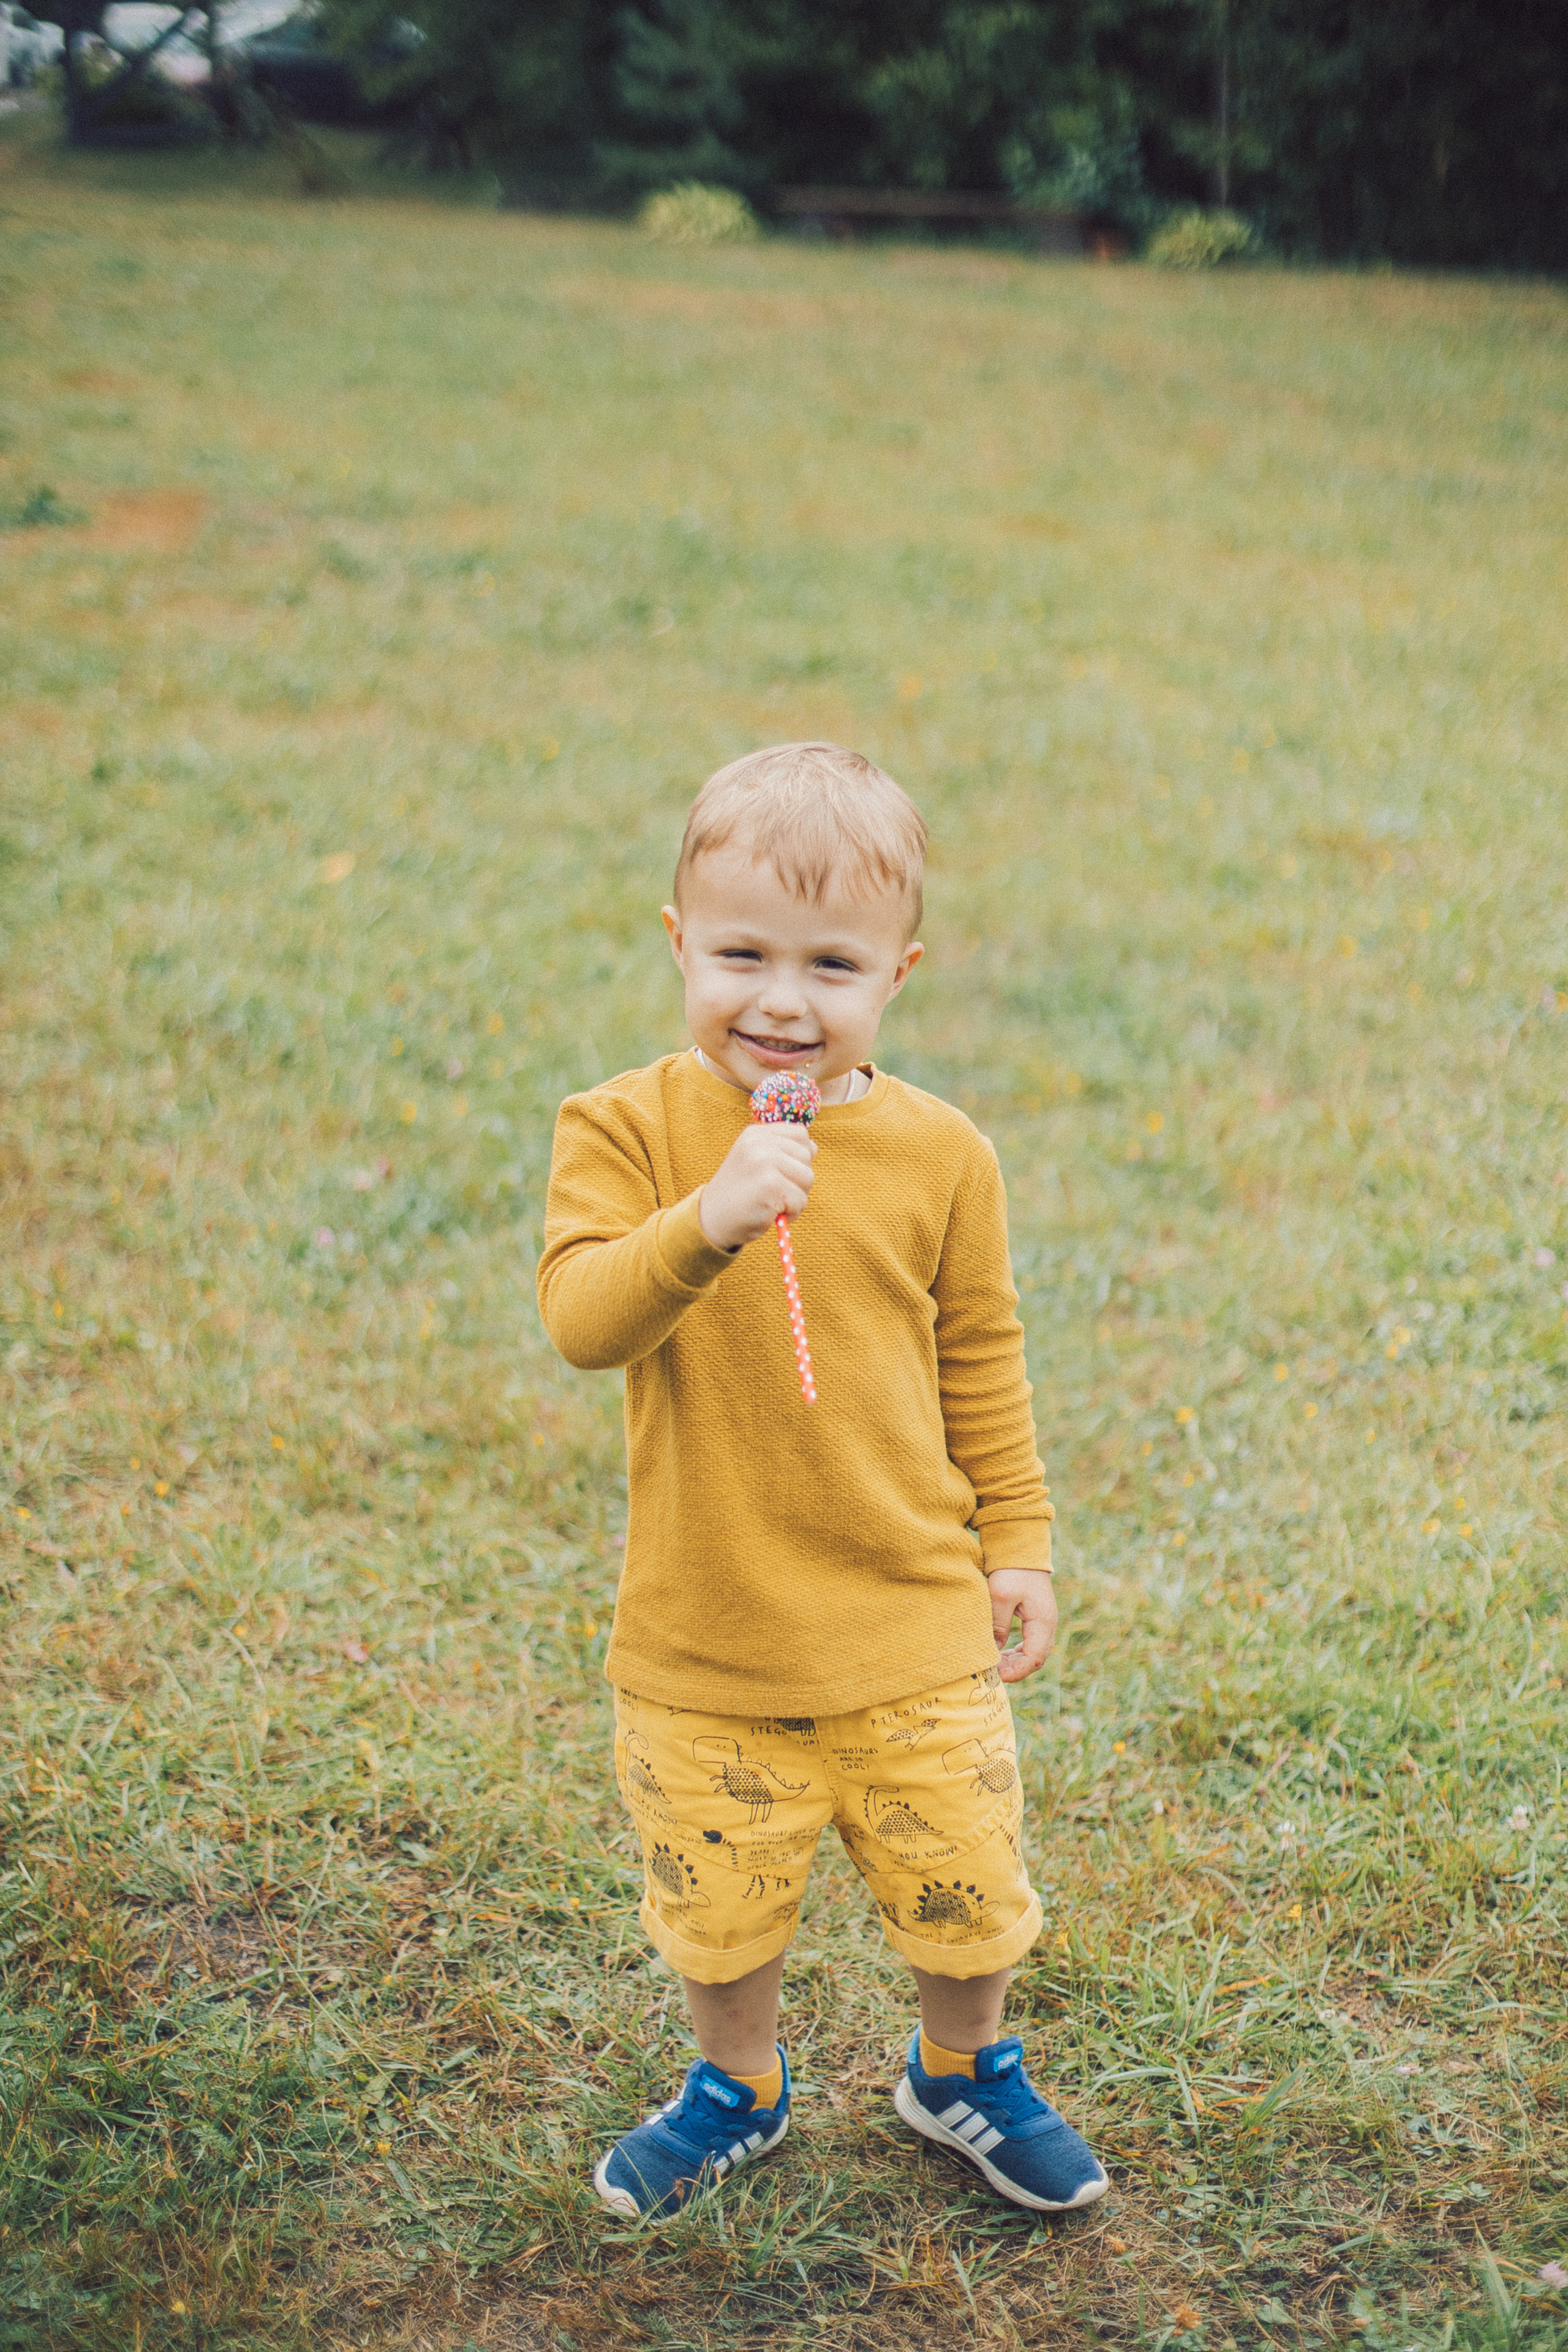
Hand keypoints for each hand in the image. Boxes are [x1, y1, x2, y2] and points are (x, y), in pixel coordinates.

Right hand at [698, 1122, 816, 1251]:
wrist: (712, 1220)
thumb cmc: (739, 1194)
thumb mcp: (754, 1161)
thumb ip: (780, 1151)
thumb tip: (813, 1148)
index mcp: (755, 1133)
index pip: (800, 1134)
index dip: (800, 1156)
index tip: (781, 1172)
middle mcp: (759, 1143)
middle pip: (806, 1156)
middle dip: (798, 1179)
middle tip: (775, 1192)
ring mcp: (764, 1162)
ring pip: (808, 1177)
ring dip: (797, 1197)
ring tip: (774, 1202)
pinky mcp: (771, 1185)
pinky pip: (800, 1200)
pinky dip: (791, 1213)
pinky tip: (771, 1213)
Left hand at [988, 1569, 1055, 1682]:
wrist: (1021, 1548)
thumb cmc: (1011, 1570)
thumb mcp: (1000, 1596)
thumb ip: (998, 1624)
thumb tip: (994, 1650)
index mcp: (1042, 1621)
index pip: (1034, 1658)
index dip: (1017, 1671)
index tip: (997, 1675)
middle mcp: (1047, 1623)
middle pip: (1036, 1658)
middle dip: (1016, 1669)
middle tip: (993, 1672)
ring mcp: (1044, 1619)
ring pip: (1034, 1651)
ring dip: (1017, 1661)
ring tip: (996, 1664)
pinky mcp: (1037, 1615)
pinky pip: (1031, 1641)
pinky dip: (1018, 1651)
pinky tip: (1003, 1652)